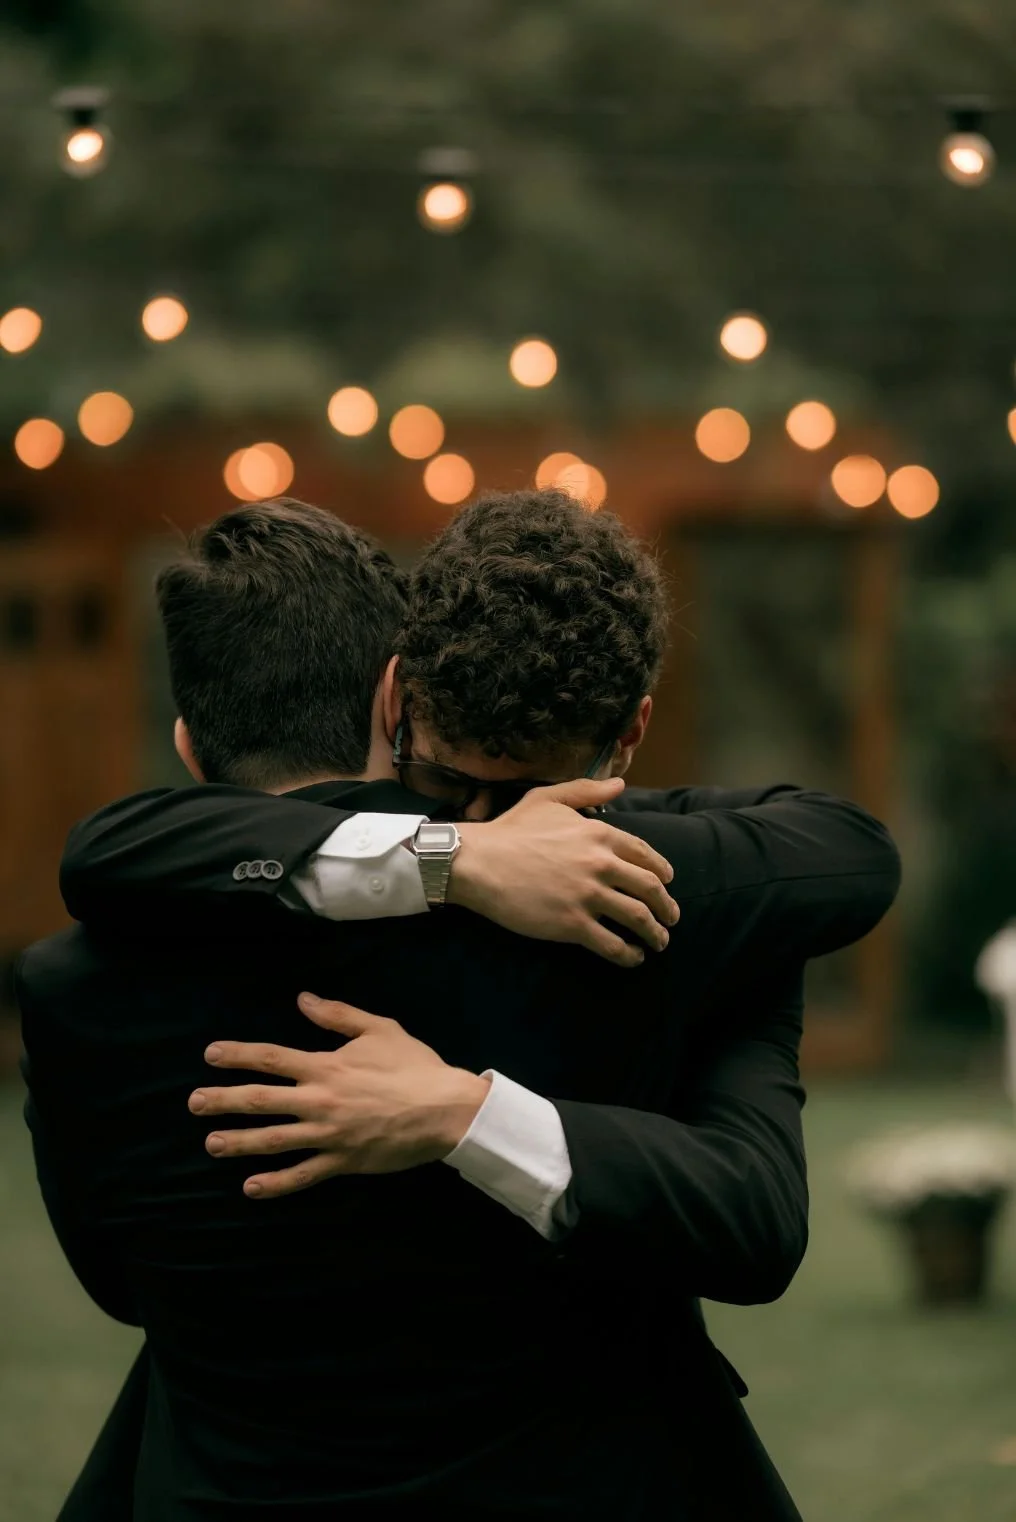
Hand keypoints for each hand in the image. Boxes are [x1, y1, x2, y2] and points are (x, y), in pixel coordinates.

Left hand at [188, 993, 489, 1198]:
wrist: (446, 1109)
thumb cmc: (413, 1067)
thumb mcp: (379, 1029)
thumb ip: (337, 1016)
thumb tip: (302, 1000)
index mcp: (326, 1066)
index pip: (272, 1058)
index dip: (238, 1056)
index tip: (211, 1055)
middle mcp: (319, 1100)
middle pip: (261, 1100)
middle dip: (223, 1100)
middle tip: (193, 1103)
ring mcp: (328, 1135)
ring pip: (273, 1140)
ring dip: (238, 1142)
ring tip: (211, 1144)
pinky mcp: (342, 1161)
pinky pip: (303, 1175)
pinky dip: (276, 1184)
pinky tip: (250, 1188)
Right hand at [448, 777, 678, 968]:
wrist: (479, 862)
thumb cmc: (510, 830)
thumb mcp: (548, 799)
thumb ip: (586, 790)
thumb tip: (618, 784)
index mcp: (599, 834)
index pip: (644, 855)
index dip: (662, 871)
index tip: (667, 882)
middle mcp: (601, 864)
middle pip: (650, 888)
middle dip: (667, 906)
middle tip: (671, 917)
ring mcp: (588, 896)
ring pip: (638, 918)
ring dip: (655, 933)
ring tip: (659, 942)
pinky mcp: (572, 924)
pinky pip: (612, 944)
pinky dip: (629, 955)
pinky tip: (633, 958)